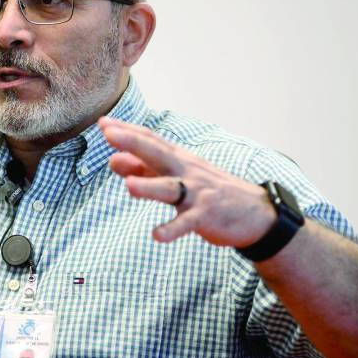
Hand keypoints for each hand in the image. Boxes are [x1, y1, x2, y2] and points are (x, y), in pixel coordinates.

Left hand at [99, 117, 274, 247]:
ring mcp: (196, 192)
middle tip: (109, 133)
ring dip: (149, 185)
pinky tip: (158, 235)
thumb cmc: (207, 190)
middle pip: (157, 153)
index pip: (150, 140)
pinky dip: (173, 228)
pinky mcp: (206, 215)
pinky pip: (187, 222)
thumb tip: (112, 160)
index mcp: (177, 159)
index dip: (127, 131)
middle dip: (133, 142)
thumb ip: (143, 169)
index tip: (103, 122)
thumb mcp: (174, 176)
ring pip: (170, 187)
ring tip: (128, 185)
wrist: (253, 213)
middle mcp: (185, 171)